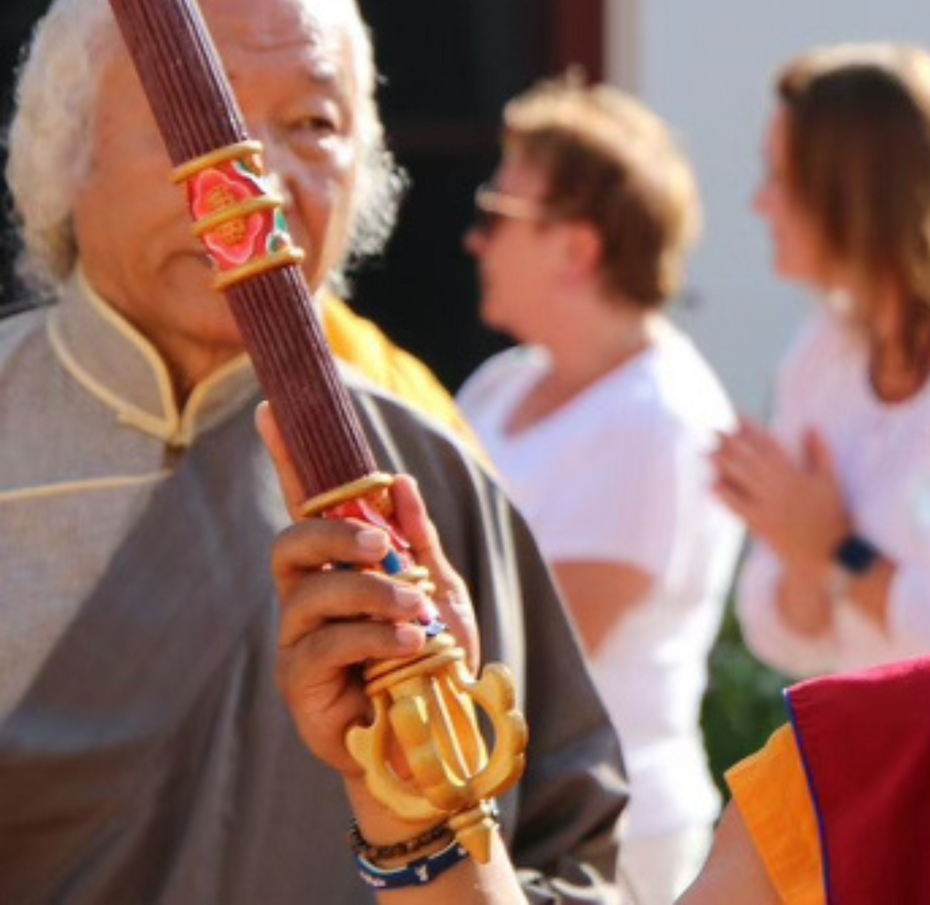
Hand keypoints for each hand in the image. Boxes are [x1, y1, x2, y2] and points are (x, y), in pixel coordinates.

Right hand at [258, 404, 480, 777]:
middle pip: (292, 541)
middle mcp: (309, 596)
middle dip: (336, 533)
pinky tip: (406, 644)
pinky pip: (324, 643)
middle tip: (385, 546)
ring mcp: (298, 639)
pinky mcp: (299, 684)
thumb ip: (417, 540)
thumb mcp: (439, 591)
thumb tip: (398, 481)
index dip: (288, 458)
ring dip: (371, 594)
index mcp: (340, 564)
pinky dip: (371, 636)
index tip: (271, 410)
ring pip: (312, 592)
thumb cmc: (432, 660)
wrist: (437, 738)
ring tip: (415, 614)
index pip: (308, 502)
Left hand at [713, 418, 850, 569]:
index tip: (737, 419)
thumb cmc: (830, 514)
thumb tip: (811, 426)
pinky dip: (723, 495)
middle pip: (749, 458)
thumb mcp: (830, 479)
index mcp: (794, 473)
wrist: (827, 552)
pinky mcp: (759, 525)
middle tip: (713, 432)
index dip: (751, 430)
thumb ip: (820, 451)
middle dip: (729, 443)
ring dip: (722, 464)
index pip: (768, 445)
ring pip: (741, 479)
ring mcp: (767, 506)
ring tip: (707, 452)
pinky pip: (737, 507)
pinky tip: (711, 485)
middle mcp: (778, 486)